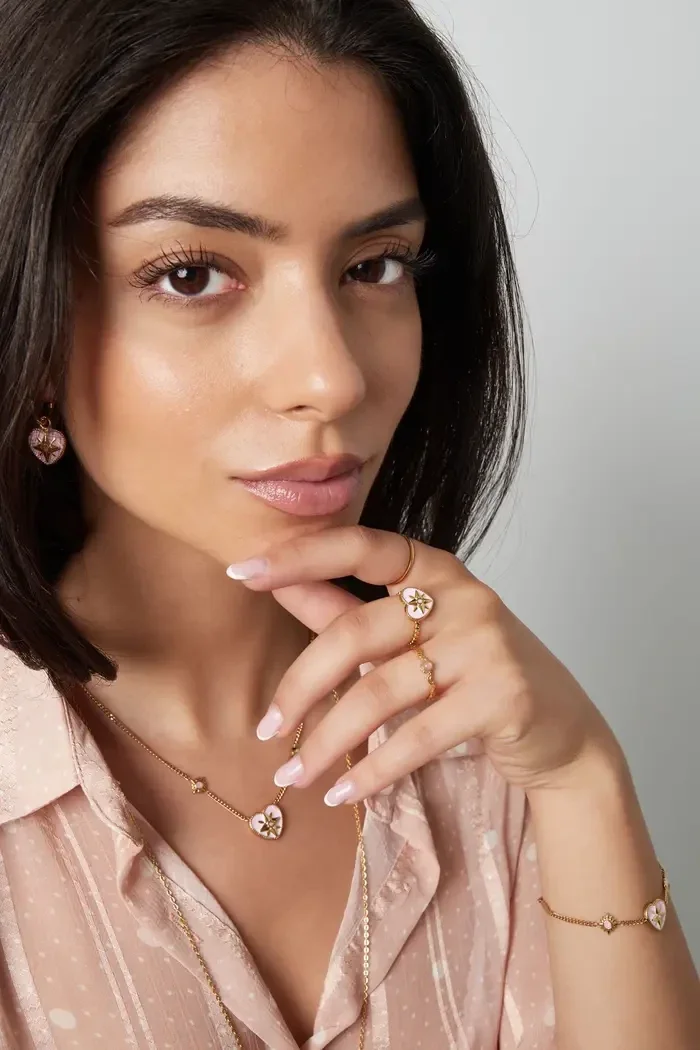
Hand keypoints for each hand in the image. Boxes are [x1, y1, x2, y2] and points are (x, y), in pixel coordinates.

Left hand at [227, 526, 623, 803]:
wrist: (563, 732)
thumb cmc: (476, 675)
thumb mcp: (412, 636)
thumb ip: (345, 609)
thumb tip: (279, 584)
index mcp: (435, 570)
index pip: (361, 547)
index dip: (300, 556)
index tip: (240, 572)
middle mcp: (463, 596)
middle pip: (357, 632)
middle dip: (302, 686)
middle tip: (266, 730)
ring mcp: (487, 643)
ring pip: (380, 692)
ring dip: (327, 742)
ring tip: (293, 777)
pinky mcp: (503, 695)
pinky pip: (416, 737)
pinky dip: (372, 771)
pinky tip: (343, 794)